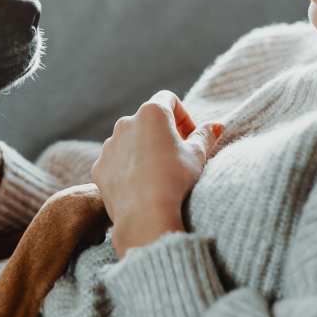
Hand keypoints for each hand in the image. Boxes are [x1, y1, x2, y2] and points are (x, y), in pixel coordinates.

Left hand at [91, 90, 223, 257]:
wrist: (145, 216)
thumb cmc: (175, 180)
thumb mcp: (197, 156)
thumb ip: (206, 135)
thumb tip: (216, 125)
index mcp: (151, 112)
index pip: (169, 100)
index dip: (183, 116)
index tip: (190, 137)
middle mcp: (126, 122)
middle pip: (147, 120)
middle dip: (163, 134)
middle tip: (177, 157)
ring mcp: (109, 144)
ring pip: (130, 140)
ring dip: (143, 150)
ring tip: (159, 175)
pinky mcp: (99, 166)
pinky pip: (116, 161)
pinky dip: (127, 167)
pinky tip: (141, 186)